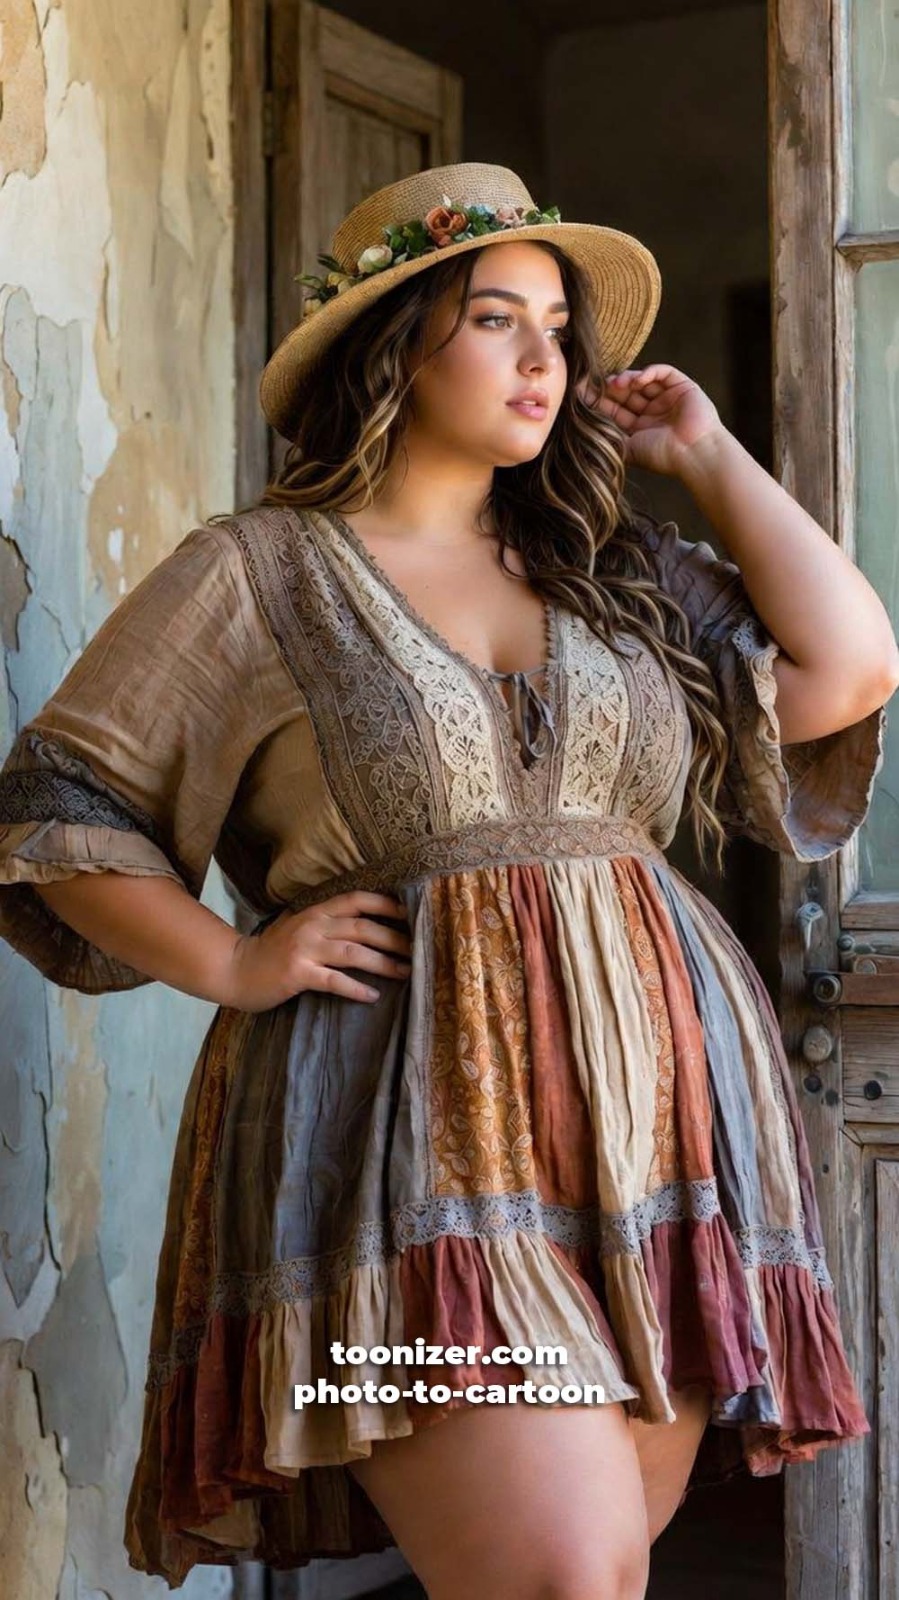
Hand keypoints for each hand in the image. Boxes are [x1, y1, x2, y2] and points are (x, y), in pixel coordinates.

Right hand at [226, 890, 412, 1011]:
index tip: (410, 913)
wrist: (235, 969)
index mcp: (316, 912)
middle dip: (395, 938)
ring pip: (354, 952)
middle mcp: (313, 926)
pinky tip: (372, 995)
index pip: (357, 900)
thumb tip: (363, 923)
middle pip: (363, 927)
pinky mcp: (298, 974)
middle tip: (418, 950)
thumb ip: (325, 922)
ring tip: (406, 972)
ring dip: (384, 963)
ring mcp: (305, 949)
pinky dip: (355, 988)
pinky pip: (334, 981)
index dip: (386, 904)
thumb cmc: (271, 951)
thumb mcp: (298, 927)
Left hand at [577, 363, 724, 476]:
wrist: (693, 453)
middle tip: (589, 382)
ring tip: (615, 384)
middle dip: (608, 388)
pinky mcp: (682, 386)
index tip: (579, 393)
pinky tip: (636, 381)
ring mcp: (668, 398)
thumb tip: (583, 442)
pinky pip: (663, 372)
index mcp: (641, 427)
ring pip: (642, 381)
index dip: (598, 401)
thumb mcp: (629, 450)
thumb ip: (610, 442)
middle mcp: (654, 411)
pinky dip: (648, 372)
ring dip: (627, 379)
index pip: (616, 410)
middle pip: (626, 394)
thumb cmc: (663, 456)